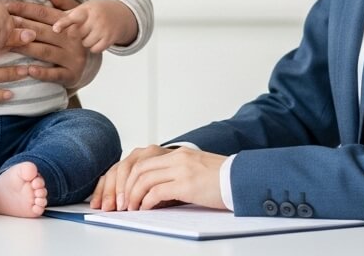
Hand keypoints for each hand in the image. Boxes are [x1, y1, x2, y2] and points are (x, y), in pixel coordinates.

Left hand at [5, 0, 91, 89]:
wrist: (98, 56)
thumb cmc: (76, 33)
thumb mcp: (73, 15)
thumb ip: (60, 0)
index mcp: (69, 22)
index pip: (43, 13)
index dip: (24, 8)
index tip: (6, 6)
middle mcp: (71, 39)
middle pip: (42, 31)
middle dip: (21, 27)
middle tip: (2, 24)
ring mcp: (72, 57)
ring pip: (46, 51)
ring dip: (26, 48)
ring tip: (8, 46)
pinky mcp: (72, 75)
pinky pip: (56, 74)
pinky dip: (43, 73)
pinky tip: (29, 70)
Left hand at [53, 0, 137, 52]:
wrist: (121, 14)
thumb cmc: (94, 11)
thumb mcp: (80, 6)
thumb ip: (61, 1)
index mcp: (85, 9)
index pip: (72, 17)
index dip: (63, 23)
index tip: (55, 29)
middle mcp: (95, 18)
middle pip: (75, 34)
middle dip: (75, 33)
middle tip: (81, 28)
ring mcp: (103, 29)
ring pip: (85, 43)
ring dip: (85, 41)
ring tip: (90, 32)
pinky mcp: (110, 39)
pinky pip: (94, 49)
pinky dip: (94, 47)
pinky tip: (97, 39)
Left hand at [92, 145, 226, 210]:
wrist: (242, 180)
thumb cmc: (221, 181)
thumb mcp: (195, 171)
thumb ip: (175, 174)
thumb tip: (154, 192)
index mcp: (178, 154)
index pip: (142, 160)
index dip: (128, 176)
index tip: (122, 191)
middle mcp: (177, 157)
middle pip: (138, 168)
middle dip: (125, 186)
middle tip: (120, 202)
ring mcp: (181, 169)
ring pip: (144, 179)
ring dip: (132, 195)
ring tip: (129, 208)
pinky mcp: (187, 184)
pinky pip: (157, 191)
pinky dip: (146, 201)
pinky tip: (144, 209)